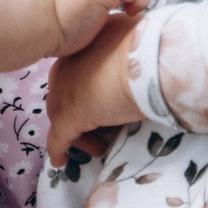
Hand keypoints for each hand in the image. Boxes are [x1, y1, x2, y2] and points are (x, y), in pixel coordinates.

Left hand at [45, 12, 143, 160]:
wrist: (149, 60)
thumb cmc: (149, 51)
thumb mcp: (132, 49)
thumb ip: (125, 56)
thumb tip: (137, 57)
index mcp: (82, 47)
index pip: (74, 73)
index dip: (85, 91)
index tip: (103, 104)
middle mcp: (66, 67)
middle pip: (63, 96)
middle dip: (80, 115)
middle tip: (100, 130)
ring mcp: (64, 92)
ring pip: (60, 118)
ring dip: (78, 134)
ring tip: (99, 147)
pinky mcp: (68, 115)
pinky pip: (58, 137)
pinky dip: (59, 149)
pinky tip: (61, 160)